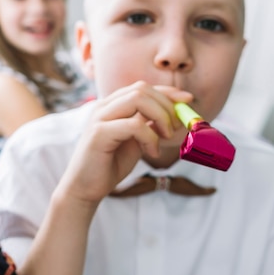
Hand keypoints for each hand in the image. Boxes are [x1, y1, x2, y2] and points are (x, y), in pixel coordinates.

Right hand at [56, 81, 192, 206]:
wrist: (85, 187)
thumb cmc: (110, 163)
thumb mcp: (136, 140)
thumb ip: (149, 124)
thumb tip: (177, 113)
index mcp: (112, 105)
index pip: (142, 87)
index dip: (167, 91)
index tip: (188, 100)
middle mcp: (104, 106)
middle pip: (141, 88)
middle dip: (166, 105)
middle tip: (175, 128)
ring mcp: (100, 117)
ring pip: (138, 98)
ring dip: (160, 116)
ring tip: (165, 137)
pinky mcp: (99, 133)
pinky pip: (134, 125)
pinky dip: (151, 138)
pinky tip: (152, 153)